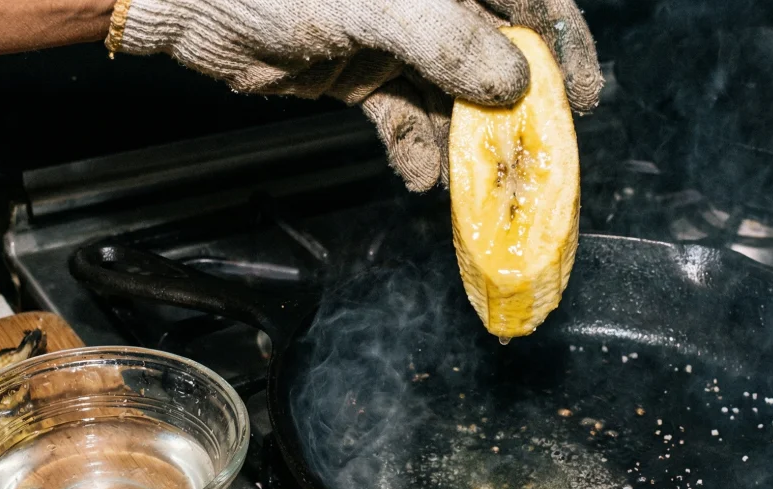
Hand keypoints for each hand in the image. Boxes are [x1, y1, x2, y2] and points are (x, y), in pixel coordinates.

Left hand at [106, 0, 601, 190]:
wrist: (186, 1)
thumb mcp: (373, 0)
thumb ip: (447, 38)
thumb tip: (514, 83)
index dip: (563, 45)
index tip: (585, 99)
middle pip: (497, 54)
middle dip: (515, 112)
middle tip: (533, 160)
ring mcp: (395, 36)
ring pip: (453, 95)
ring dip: (464, 144)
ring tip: (474, 187)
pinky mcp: (362, 75)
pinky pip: (405, 118)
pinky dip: (415, 150)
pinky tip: (419, 179)